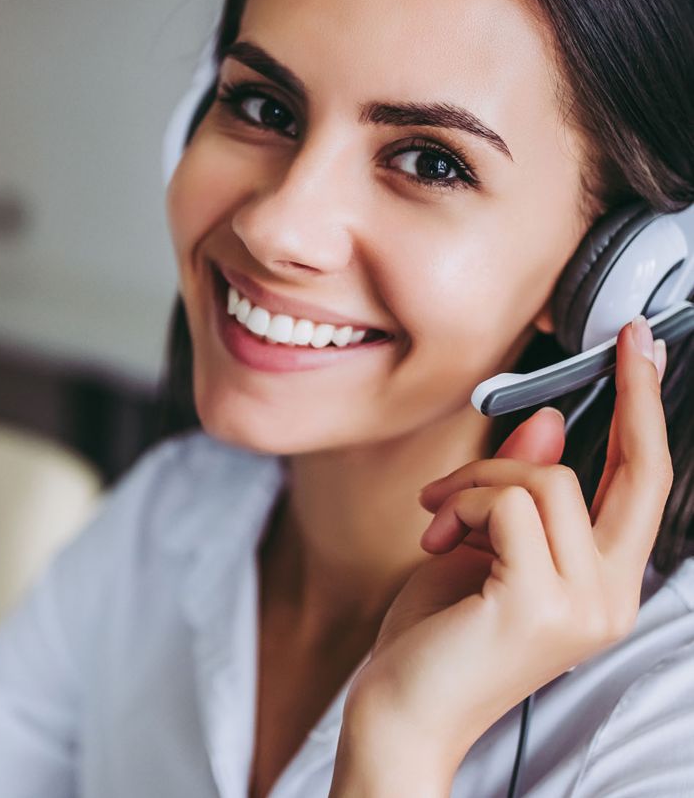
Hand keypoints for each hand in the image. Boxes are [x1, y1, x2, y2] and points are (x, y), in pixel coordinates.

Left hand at [339, 317, 670, 781]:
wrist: (400, 709)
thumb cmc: (437, 632)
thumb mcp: (480, 546)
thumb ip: (519, 493)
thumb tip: (553, 423)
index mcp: (603, 583)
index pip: (646, 488)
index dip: (649, 413)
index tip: (643, 349)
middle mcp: (611, 598)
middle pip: (640, 474)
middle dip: (634, 394)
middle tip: (623, 340)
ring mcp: (583, 605)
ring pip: (545, 477)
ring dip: (475, 481)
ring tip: (437, 518)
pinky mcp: (540, 604)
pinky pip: (507, 503)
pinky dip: (461, 503)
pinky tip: (435, 540)